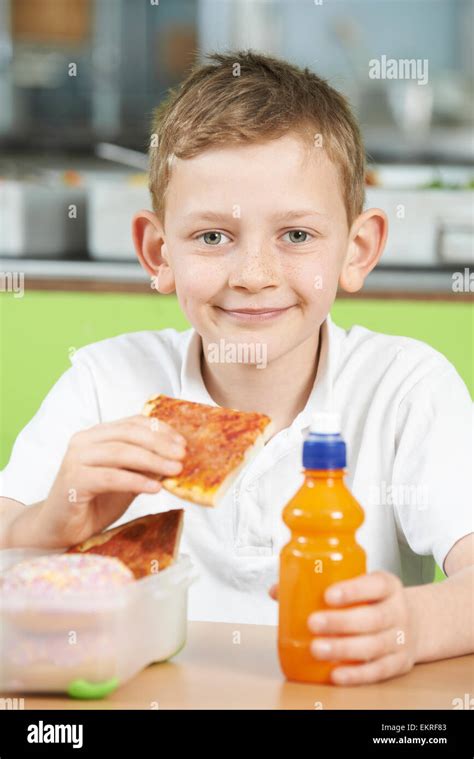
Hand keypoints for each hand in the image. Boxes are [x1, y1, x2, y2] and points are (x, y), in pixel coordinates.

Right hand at [35, 415, 186, 547]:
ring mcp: (76, 459)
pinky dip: (135, 481)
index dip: (160, 430)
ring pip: (121, 453)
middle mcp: (84, 441)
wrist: (60, 529)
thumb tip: (176, 459)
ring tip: (174, 471)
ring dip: (152, 461)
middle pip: (129, 434)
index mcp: (97, 435)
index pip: (133, 423)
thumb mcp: (127, 480)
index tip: (182, 442)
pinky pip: (111, 477)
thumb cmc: (94, 503)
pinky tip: (154, 489)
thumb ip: (145, 467)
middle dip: (160, 444)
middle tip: (182, 456)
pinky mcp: (73, 480)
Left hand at [269, 571, 419, 684]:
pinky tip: (336, 674)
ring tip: (317, 649)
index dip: (353, 590)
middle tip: (313, 623)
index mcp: (387, 586)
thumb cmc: (375, 601)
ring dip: (344, 649)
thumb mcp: (360, 584)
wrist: (417, 623)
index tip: (328, 595)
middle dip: (341, 622)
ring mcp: (400, 639)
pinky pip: (378, 671)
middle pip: (373, 618)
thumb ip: (322, 584)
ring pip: (374, 646)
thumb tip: (277, 590)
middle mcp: (397, 612)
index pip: (374, 585)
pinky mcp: (399, 663)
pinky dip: (357, 674)